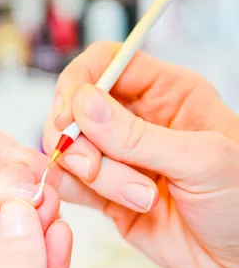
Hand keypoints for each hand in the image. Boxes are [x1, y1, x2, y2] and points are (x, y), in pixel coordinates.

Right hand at [11, 42, 238, 267]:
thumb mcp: (201, 160)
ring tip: (143, 199)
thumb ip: (138, 136)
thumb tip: (83, 104)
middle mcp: (139, 121)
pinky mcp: (108, 193)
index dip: (79, 83)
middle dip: (79, 139)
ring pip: (73, 148)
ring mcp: (120, 158)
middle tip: (93, 166)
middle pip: (78, 107)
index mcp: (169, 94)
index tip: (67, 114)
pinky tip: (115, 204)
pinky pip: (72, 182)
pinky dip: (74, 191)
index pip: (107, 63)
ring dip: (95, 176)